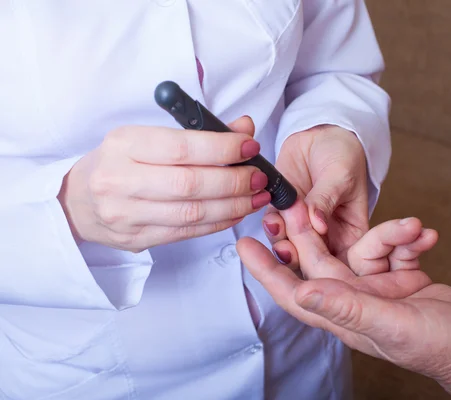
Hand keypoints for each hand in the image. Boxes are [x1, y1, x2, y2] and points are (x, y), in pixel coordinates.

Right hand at [59, 116, 270, 251]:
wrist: (78, 201)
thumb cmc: (120, 162)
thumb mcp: (148, 138)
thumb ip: (198, 134)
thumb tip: (244, 128)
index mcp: (124, 144)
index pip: (181, 147)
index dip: (222, 148)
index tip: (249, 146)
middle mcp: (120, 179)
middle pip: (190, 184)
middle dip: (234, 181)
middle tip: (260, 176)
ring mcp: (126, 214)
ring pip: (192, 213)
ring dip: (233, 205)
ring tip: (257, 196)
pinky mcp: (137, 238)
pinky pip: (187, 232)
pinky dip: (218, 222)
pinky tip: (236, 212)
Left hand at [238, 202, 450, 398]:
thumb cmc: (445, 347)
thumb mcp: (394, 324)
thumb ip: (348, 306)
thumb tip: (302, 291)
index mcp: (346, 317)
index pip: (294, 293)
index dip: (267, 270)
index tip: (244, 243)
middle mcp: (358, 301)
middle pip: (322, 261)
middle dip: (313, 232)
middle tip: (301, 202)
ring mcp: (381, 290)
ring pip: (367, 248)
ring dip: (389, 234)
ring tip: (414, 228)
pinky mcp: (404, 279)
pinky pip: (397, 249)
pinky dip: (409, 239)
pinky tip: (426, 236)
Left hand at [263, 125, 368, 265]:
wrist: (319, 133)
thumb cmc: (342, 154)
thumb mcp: (341, 176)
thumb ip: (326, 200)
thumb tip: (318, 224)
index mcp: (352, 234)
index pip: (343, 262)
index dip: (330, 268)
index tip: (317, 262)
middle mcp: (327, 236)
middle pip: (312, 260)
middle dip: (299, 257)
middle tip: (289, 249)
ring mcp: (303, 226)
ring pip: (290, 246)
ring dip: (281, 241)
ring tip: (279, 225)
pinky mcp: (283, 213)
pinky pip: (274, 227)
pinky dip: (271, 225)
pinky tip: (272, 217)